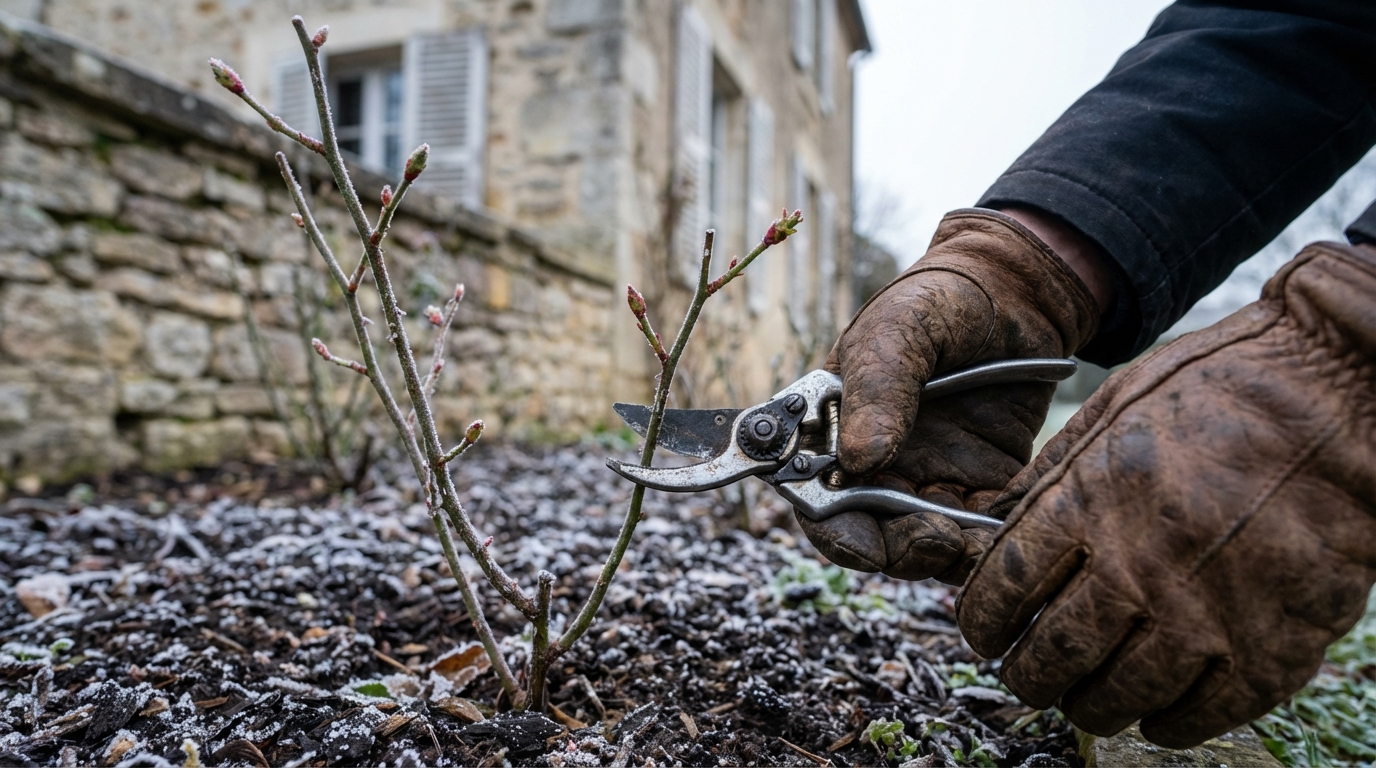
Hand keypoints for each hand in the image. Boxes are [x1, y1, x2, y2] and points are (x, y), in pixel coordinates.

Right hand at [796, 208, 1099, 583]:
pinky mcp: (982, 484)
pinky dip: (987, 543)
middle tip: (935, 539)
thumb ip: (877, 389)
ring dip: (942, 554)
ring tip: (969, 540)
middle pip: (871, 533)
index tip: (866, 545)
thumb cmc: (939, 299)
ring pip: (923, 543)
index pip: (818, 497)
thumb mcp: (899, 329)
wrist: (1017, 289)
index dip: (835, 531)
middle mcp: (875, 463)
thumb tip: (857, 460)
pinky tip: (1003, 532)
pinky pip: (978, 531)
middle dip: (898, 550)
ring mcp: (929, 477)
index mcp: (835, 428)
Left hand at [957, 240, 1375, 746]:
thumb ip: (1055, 469)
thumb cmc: (1228, 388)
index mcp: (1092, 501)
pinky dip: (1165, 725)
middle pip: (1052, 653)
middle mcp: (1140, 566)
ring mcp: (1207, 616)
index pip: (1004, 585)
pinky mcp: (1273, 648)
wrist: (1345, 394)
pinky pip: (1200, 715)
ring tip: (1083, 699)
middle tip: (1026, 676)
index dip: (981, 620)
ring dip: (1088, 706)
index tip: (982, 633)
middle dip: (1026, 675)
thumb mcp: (1118, 404)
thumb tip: (999, 518)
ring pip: (1118, 695)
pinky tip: (1154, 716)